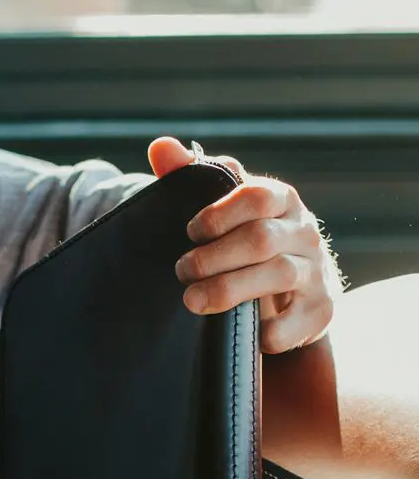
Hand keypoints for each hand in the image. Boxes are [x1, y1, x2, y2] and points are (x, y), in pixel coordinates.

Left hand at [149, 137, 341, 353]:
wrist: (290, 291)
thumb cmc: (242, 239)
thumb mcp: (220, 208)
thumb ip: (190, 177)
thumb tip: (160, 146)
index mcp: (281, 200)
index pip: (258, 195)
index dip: (219, 213)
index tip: (190, 232)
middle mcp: (304, 232)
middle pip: (261, 240)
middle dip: (214, 257)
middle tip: (181, 271)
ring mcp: (316, 272)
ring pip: (277, 276)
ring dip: (228, 289)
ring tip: (192, 300)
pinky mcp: (319, 310)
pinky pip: (296, 322)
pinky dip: (267, 331)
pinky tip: (242, 332)